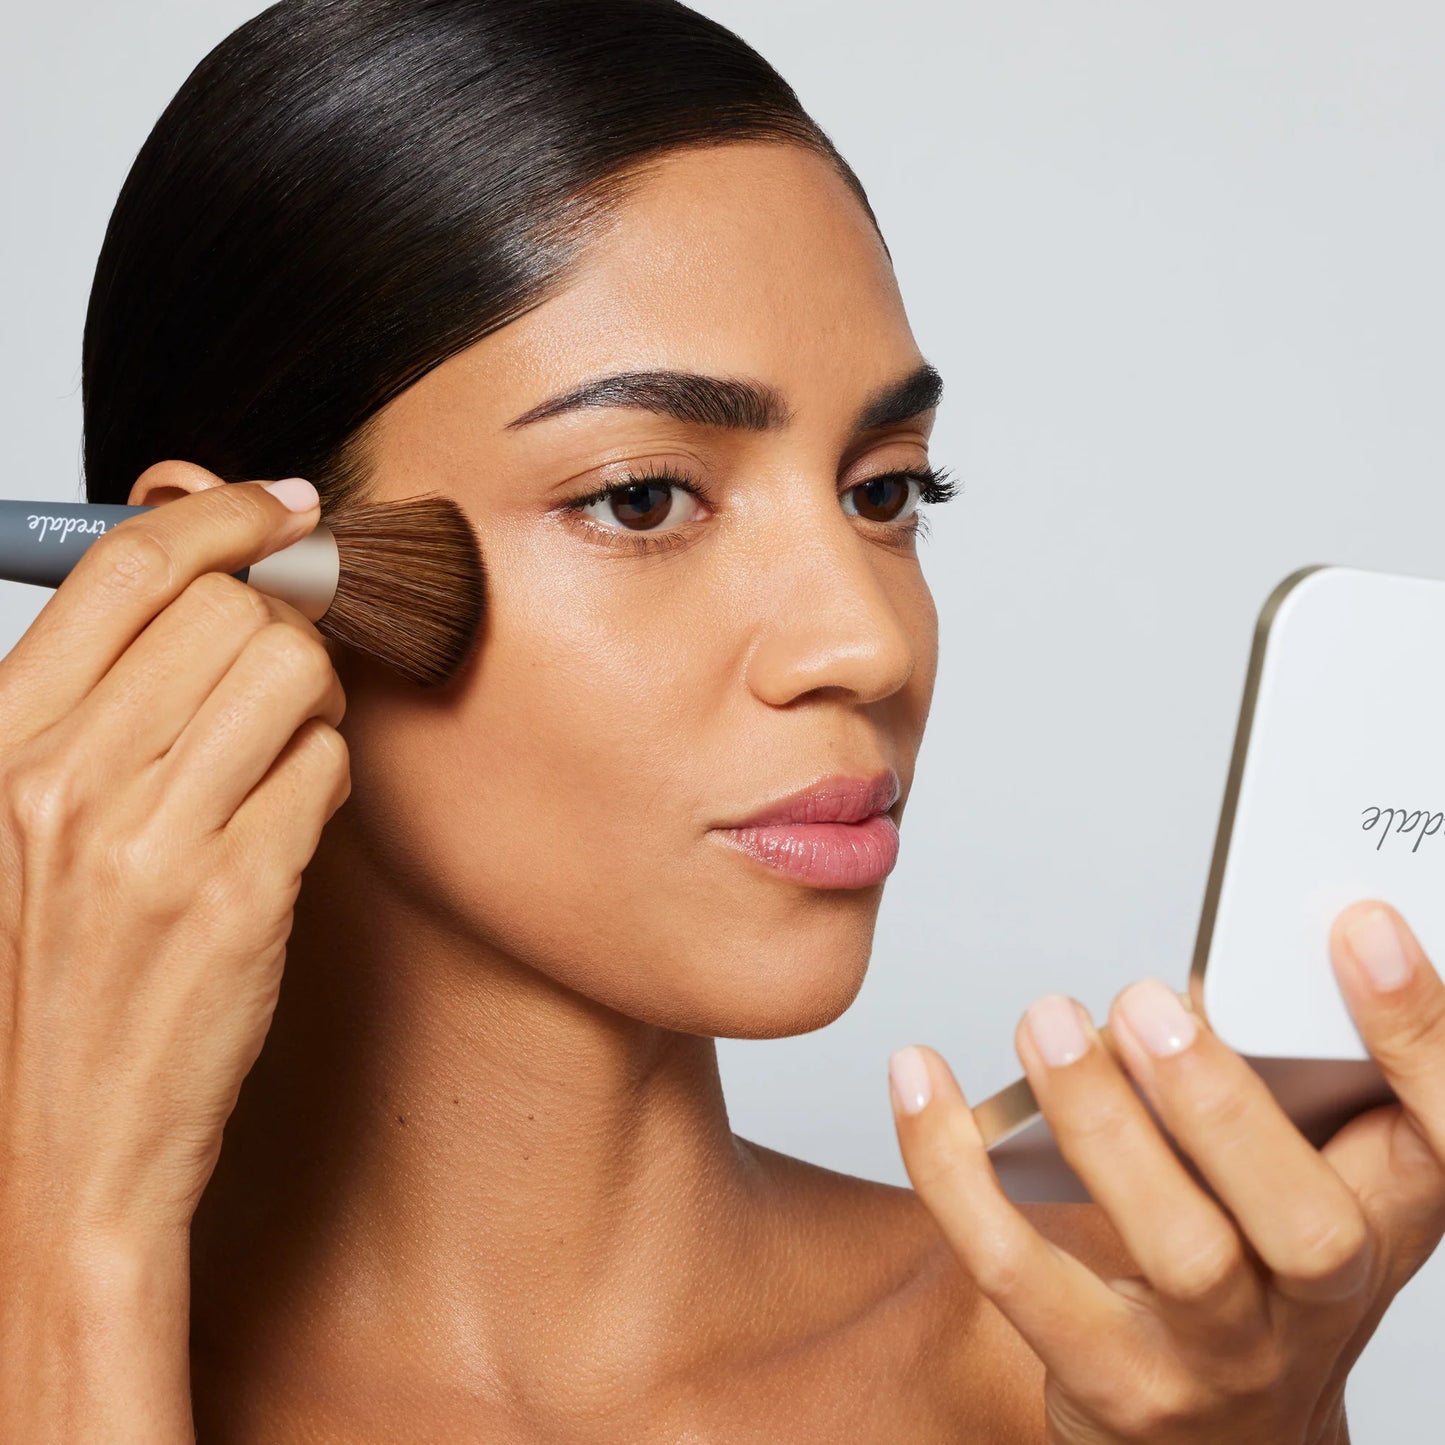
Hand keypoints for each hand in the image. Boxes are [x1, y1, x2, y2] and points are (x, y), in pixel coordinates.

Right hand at [0, 463, 351, 1251]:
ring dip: (312, 700)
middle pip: (231, 611)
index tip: (282, 507)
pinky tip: (286, 826)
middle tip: (280, 681)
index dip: (222, 518)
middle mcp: (61, 781)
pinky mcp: (236, 899)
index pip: (128, 570)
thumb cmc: (42, 979)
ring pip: (293, 673)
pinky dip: (324, 780)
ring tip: (282, 753)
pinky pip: (326, 769)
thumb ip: (92, 698)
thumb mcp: (18, 821)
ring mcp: (150, 842)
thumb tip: (199, 571)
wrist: (51, 1152)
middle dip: (281, 628)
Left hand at [888, 899, 1444, 1443]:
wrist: (1227, 1438)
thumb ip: (1273, 1080)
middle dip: (1222, 1105)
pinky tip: (920, 1082)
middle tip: (1144, 1002)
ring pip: (1179, 1254)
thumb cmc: (1256, 1263)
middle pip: (1309, 1224)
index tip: (1359, 929)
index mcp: (1390, 1218)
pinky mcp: (1113, 1382)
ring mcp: (1223, 1357)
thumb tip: (1188, 978)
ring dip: (1101, 1125)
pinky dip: (955, 1171)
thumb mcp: (1303, 1172)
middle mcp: (1324, 1302)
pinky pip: (1021, 1276)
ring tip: (1045, 1024)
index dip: (1419, 1037)